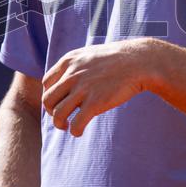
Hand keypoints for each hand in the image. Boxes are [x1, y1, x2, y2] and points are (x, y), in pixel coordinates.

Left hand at [42, 38, 156, 136]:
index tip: (59, 102)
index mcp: (69, 61)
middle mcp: (72, 74)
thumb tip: (64, 80)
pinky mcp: (96, 103)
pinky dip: (75, 131)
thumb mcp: (89, 54)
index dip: (51, 96)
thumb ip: (74, 65)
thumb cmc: (116, 59)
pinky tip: (79, 131)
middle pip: (48, 100)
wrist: (139, 62)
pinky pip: (76, 124)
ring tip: (67, 126)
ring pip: (58, 114)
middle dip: (51, 112)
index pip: (46, 83)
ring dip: (60, 124)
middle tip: (61, 117)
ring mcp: (83, 89)